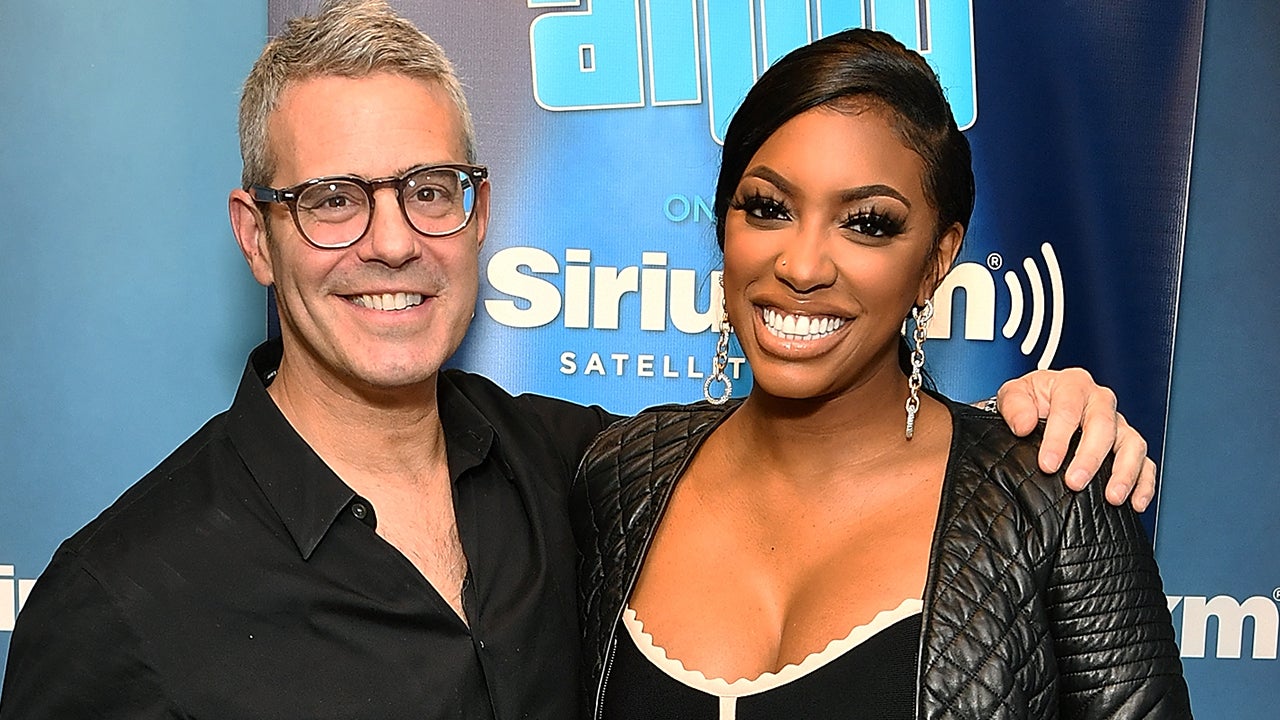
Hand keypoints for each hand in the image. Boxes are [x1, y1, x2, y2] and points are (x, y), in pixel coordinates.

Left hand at [994, 368, 1156, 511]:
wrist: (1039, 407)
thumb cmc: (1030, 401)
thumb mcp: (1013, 395)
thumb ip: (1014, 406)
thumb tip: (1024, 425)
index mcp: (1072, 384)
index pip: (1068, 410)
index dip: (1058, 439)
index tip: (1047, 464)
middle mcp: (1100, 400)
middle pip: (1103, 426)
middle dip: (1090, 457)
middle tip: (1074, 482)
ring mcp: (1118, 423)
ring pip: (1132, 444)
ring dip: (1124, 472)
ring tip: (1112, 497)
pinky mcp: (1129, 444)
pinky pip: (1145, 462)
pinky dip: (1144, 482)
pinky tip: (1135, 502)